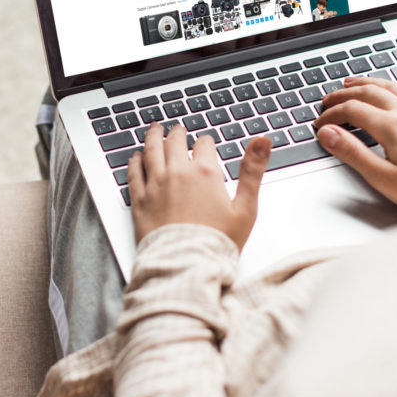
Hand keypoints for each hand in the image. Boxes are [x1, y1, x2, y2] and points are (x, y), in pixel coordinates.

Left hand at [127, 123, 271, 249]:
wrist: (186, 266)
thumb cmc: (217, 243)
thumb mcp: (246, 208)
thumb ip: (253, 171)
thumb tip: (263, 141)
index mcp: (205, 173)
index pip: (204, 145)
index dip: (206, 144)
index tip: (205, 145)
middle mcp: (177, 173)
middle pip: (175, 142)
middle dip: (178, 134)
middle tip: (177, 130)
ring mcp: (155, 185)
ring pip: (151, 151)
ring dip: (153, 137)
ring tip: (154, 130)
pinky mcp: (139, 201)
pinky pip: (134, 173)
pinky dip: (134, 161)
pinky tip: (135, 157)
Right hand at [313, 76, 396, 208]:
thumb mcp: (380, 175)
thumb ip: (351, 152)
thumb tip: (328, 134)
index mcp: (391, 126)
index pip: (351, 110)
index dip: (331, 115)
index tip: (320, 124)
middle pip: (367, 92)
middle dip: (342, 95)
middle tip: (327, 100)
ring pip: (386, 86)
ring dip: (364, 83)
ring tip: (349, 83)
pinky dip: (386, 85)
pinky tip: (383, 89)